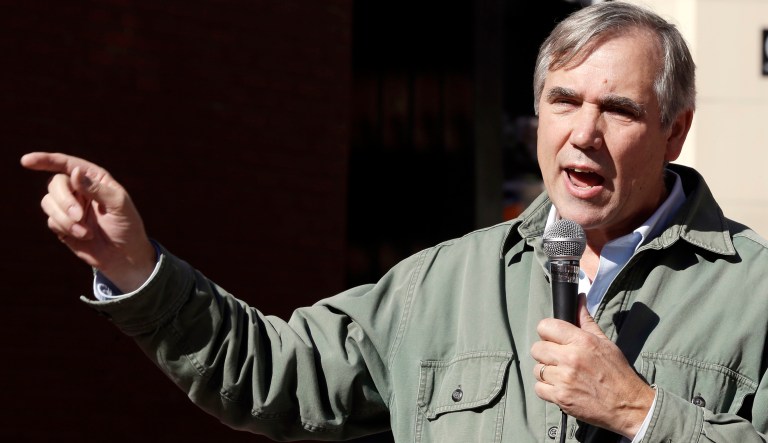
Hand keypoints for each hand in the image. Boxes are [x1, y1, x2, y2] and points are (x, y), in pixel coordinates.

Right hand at [21, 152, 155, 291]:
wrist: (124, 255)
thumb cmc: (127, 226)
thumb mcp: (119, 205)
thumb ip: (97, 188)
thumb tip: (74, 171)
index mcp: (95, 179)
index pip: (68, 164)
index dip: (46, 160)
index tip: (26, 161)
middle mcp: (79, 189)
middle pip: (55, 184)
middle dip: (64, 200)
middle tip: (78, 216)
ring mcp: (69, 207)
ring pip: (48, 202)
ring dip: (65, 218)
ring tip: (86, 232)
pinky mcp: (62, 224)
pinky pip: (51, 220)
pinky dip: (66, 228)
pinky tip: (83, 236)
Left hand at [530, 296, 654, 437]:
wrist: (628, 405)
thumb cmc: (617, 372)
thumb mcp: (604, 342)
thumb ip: (586, 320)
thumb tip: (578, 298)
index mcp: (581, 341)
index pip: (546, 326)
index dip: (547, 331)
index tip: (553, 338)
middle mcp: (570, 358)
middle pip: (536, 348)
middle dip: (545, 353)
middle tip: (558, 358)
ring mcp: (564, 380)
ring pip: (537, 369)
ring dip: (546, 372)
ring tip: (561, 374)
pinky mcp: (561, 398)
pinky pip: (538, 388)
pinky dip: (546, 389)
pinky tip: (560, 387)